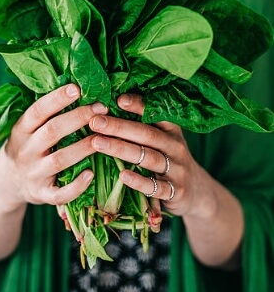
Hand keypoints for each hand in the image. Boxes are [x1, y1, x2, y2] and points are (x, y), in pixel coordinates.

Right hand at [4, 83, 107, 207]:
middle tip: (101, 108)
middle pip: (52, 131)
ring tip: (103, 137)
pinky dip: (76, 186)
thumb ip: (47, 113)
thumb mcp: (28, 129)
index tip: (77, 88)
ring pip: (59, 160)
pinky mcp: (42, 195)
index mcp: (21, 130)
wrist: (8, 183)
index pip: (37, 111)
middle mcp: (26, 151)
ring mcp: (34, 174)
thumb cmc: (28, 146)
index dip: (57, 99)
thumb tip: (78, 85)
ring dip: (83, 147)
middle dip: (78, 118)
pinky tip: (91, 174)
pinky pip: (59, 194)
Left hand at [89, 92, 212, 218]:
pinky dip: (139, 181)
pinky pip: (156, 187)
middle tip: (95, 122)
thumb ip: (142, 126)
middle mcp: (176, 146)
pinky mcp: (175, 191)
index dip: (138, 105)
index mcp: (172, 130)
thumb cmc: (169, 159)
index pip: (157, 114)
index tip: (118, 99)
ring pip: (149, 158)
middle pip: (147, 134)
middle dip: (119, 127)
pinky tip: (122, 175)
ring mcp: (177, 169)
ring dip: (122, 150)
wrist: (197, 192)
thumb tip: (111, 105)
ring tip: (97, 143)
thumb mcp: (162, 140)